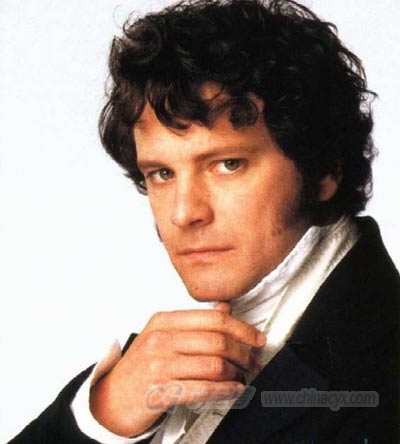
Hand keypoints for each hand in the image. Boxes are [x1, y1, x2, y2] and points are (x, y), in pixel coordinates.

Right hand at [89, 302, 264, 436]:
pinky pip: (203, 389)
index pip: (212, 318)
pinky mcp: (161, 392)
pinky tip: (234, 389)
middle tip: (253, 360)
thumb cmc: (141, 365)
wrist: (112, 398)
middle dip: (243, 353)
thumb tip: (225, 308)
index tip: (256, 337)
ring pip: (214, 365)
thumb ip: (194, 321)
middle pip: (217, 341)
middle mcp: (161, 340)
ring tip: (244, 376)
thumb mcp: (161, 334)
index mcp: (164, 321)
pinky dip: (225, 390)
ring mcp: (159, 366)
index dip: (241, 328)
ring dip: (237, 373)